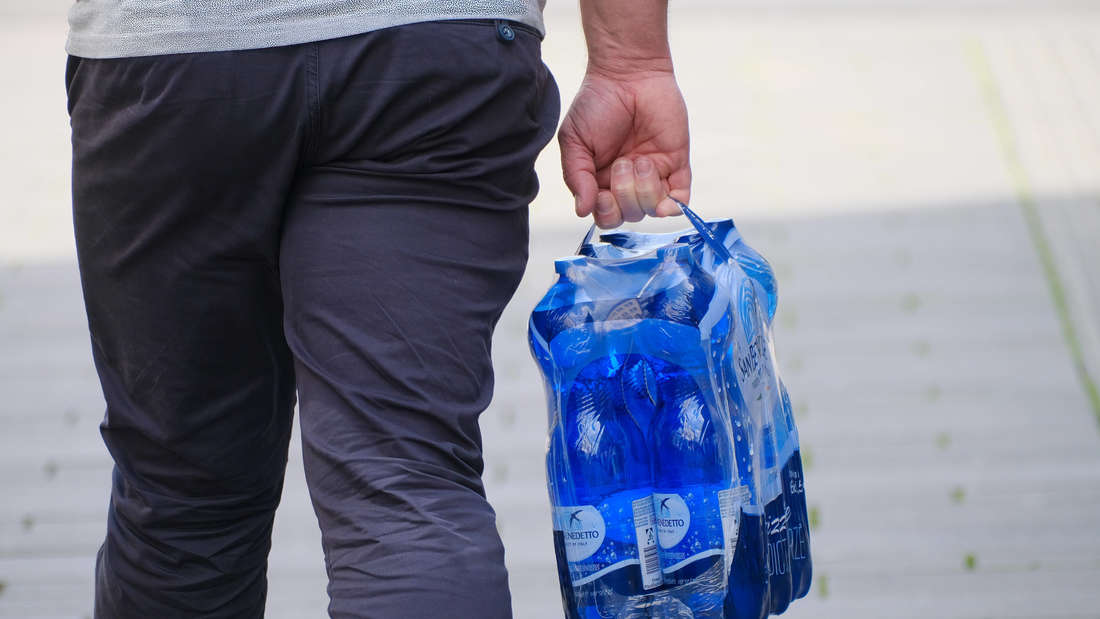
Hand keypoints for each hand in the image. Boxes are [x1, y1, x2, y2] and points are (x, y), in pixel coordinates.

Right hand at [558, 69, 690, 228]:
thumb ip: (577, 178)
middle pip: (630, 215)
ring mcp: (654, 174)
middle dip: (624, 195)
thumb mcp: (574, 141)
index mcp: (602, 180)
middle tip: (621, 163)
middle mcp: (628, 182)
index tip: (602, 194)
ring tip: (638, 159)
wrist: (627, 73)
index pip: (606, 215)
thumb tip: (582, 211)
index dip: (606, 212)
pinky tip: (665, 196)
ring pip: (653, 209)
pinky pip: (680, 199)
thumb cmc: (596, 103)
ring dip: (644, 189)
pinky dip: (673, 205)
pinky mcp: (676, 164)